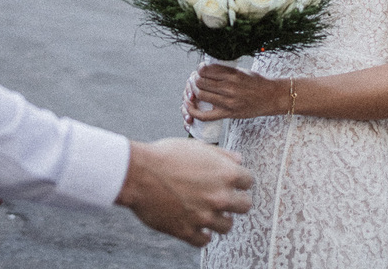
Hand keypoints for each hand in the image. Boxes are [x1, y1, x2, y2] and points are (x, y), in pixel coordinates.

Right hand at [116, 139, 253, 246]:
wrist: (139, 174)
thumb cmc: (166, 155)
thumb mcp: (197, 147)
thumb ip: (222, 155)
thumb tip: (238, 160)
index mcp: (226, 173)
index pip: (249, 181)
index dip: (241, 180)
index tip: (233, 182)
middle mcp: (220, 197)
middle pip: (245, 206)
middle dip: (237, 201)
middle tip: (225, 198)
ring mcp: (205, 216)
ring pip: (227, 226)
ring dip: (220, 219)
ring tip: (209, 211)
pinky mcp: (187, 231)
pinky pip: (205, 240)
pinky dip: (202, 234)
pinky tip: (196, 225)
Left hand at [187, 62, 289, 121]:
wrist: (272, 97)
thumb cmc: (258, 83)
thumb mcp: (243, 71)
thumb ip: (227, 71)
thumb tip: (208, 68)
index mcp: (233, 74)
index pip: (207, 69)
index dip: (200, 69)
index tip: (200, 70)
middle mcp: (230, 87)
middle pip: (201, 81)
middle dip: (195, 79)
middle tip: (195, 80)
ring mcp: (228, 101)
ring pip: (201, 95)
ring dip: (194, 91)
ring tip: (195, 90)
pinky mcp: (228, 113)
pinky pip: (205, 115)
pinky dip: (194, 111)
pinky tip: (189, 106)